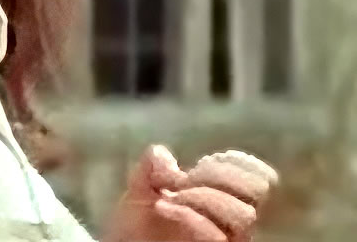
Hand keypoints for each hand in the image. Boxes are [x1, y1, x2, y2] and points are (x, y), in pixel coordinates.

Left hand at [103, 145, 277, 241]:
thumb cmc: (137, 225)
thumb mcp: (140, 187)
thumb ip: (153, 165)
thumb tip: (167, 159)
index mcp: (218, 199)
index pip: (255, 181)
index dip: (240, 165)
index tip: (210, 160)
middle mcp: (227, 224)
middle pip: (254, 195)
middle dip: (222, 176)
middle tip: (189, 178)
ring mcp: (224, 241)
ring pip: (242, 216)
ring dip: (204, 196)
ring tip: (171, 197)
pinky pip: (217, 236)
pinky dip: (190, 216)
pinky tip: (163, 207)